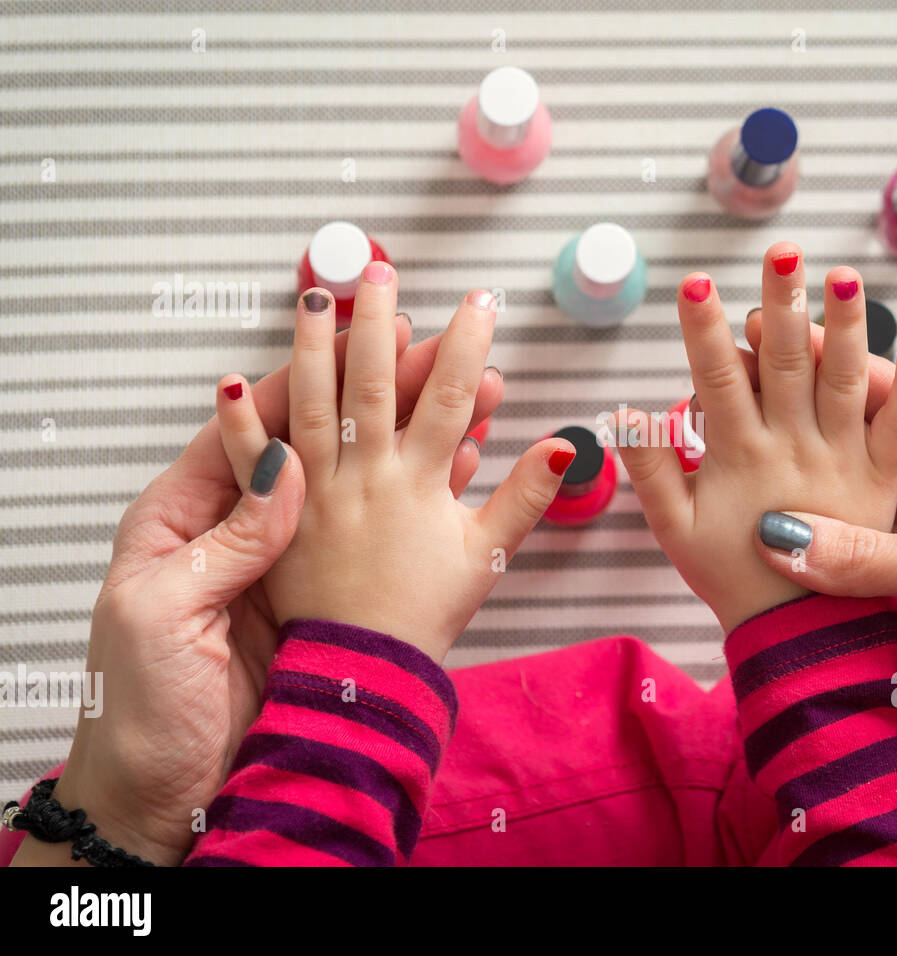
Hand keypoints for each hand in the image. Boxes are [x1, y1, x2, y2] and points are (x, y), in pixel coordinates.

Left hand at [13, 307, 501, 866]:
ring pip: (359, 477)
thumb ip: (225, 540)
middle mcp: (241, 526)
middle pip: (317, 438)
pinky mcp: (323, 597)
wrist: (165, 795)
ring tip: (467, 391)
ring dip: (412, 433)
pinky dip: (422, 494)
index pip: (253, 427)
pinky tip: (466, 462)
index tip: (359, 335)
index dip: (306, 377)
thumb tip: (284, 466)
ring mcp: (288, 561)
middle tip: (428, 345)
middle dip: (375, 390)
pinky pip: (377, 530)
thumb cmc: (140, 706)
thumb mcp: (161, 612)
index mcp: (182, 517)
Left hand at [217, 266, 572, 662]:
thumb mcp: (484, 562)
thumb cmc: (422, 625)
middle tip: (387, 274)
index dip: (462, 348)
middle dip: (382, 328)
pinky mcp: (275, 527)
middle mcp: (361, 484)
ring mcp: (313, 501)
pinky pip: (252, 468)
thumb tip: (565, 447)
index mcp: (417, 488)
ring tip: (315, 297)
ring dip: (312, 350)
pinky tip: (226, 383)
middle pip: (371, 389)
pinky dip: (240, 426)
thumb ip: (522, 502)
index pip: (442, 400)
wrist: (355, 687)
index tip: (477, 303)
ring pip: (310, 411)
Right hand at [613, 243, 896, 633]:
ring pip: (847, 384)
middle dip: (783, 304)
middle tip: (782, 250)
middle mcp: (800, 454)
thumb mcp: (681, 540)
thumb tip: (630, 417)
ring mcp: (850, 467)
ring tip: (844, 277)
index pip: (726, 380)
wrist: (816, 653)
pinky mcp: (890, 489)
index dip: (708, 332)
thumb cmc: (742, 595)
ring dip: (845, 328)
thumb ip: (658, 477)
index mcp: (747, 460)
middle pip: (791, 365)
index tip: (695, 285)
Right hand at [746, 338, 896, 864]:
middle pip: (867, 449)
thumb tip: (780, 534)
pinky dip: (807, 554)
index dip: (845, 374)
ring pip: (848, 507)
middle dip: (811, 427)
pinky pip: (840, 563)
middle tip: (746, 393)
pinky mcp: (896, 599)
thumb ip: (872, 554)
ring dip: (804, 495)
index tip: (783, 346)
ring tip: (740, 462)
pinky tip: (761, 538)